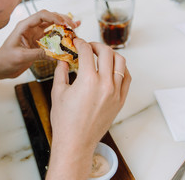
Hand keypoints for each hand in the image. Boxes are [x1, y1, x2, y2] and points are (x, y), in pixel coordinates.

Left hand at [0, 10, 78, 80]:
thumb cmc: (4, 60)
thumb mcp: (21, 57)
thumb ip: (38, 54)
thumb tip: (55, 54)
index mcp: (24, 27)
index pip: (41, 16)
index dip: (54, 17)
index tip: (64, 23)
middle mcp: (31, 29)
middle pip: (49, 18)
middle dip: (62, 20)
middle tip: (73, 26)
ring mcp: (35, 35)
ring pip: (52, 27)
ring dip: (63, 27)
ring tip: (75, 29)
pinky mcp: (38, 43)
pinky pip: (51, 38)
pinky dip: (60, 37)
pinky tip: (69, 36)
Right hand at [46, 38, 130, 179]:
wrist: (76, 142)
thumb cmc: (64, 120)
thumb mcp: (58, 92)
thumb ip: (61, 72)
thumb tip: (63, 60)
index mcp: (88, 80)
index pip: (87, 52)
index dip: (80, 43)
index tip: (76, 42)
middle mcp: (105, 84)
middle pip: (107, 52)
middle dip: (96, 45)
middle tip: (88, 46)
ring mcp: (116, 92)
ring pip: (121, 63)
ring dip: (110, 54)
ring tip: (101, 55)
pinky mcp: (120, 101)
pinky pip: (127, 78)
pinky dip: (121, 69)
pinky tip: (112, 68)